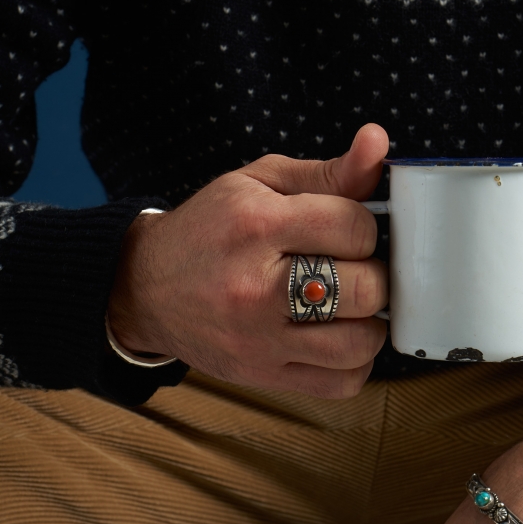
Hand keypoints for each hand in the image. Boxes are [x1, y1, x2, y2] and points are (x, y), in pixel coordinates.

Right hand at [107, 124, 389, 397]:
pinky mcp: (262, 376)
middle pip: (366, 288)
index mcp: (256, 226)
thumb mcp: (257, 184)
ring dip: (370, 322)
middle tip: (353, 268)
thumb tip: (378, 140)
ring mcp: (259, 340)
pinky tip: (337, 337)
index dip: (364, 226)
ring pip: (360, 343)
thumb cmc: (209, 230)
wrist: (144, 289)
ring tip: (350, 306)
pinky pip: (341, 383)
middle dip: (374, 274)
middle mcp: (257, 287)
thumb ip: (326, 171)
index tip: (347, 230)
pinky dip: (355, 362)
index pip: (353, 226)